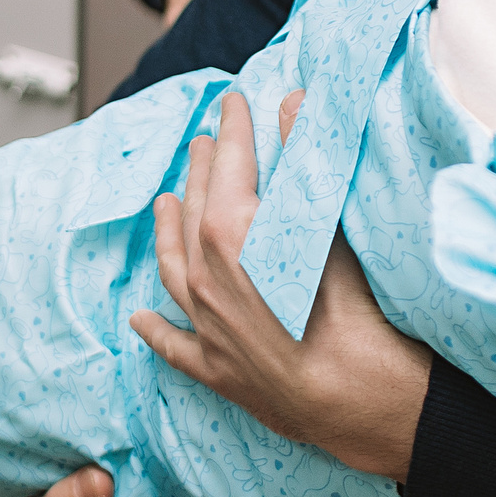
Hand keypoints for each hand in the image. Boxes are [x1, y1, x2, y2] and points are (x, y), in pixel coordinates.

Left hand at [129, 91, 432, 480]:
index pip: (230, 164)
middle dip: (202, 170)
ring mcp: (206, 325)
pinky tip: (140, 320)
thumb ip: (308, 156)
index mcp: (230, 232)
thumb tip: (294, 101)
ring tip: (164, 204)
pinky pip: (174, 345)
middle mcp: (205, 275)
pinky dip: (155, 329)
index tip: (232, 102)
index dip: (234, 129)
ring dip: (167, 232)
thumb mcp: (332, 221)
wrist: (354, 395)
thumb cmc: (350, 307)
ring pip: (173, 267)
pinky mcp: (216, 369)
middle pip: (197, 209)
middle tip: (204, 142)